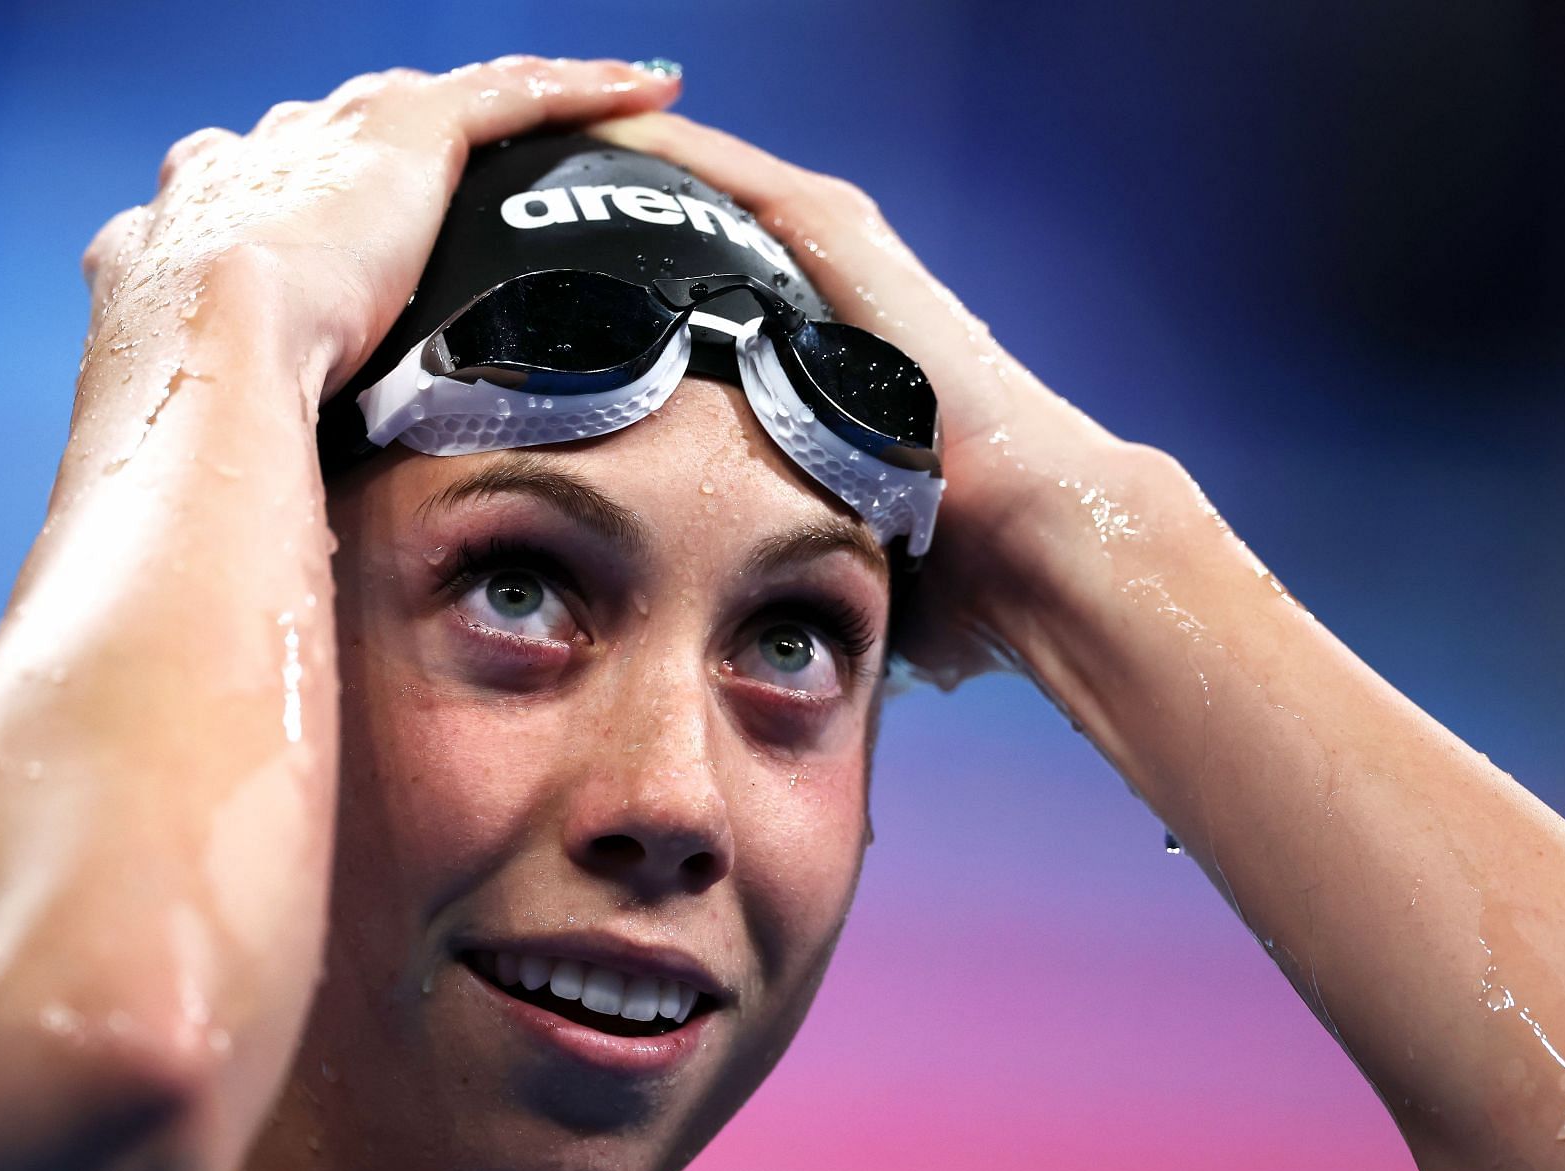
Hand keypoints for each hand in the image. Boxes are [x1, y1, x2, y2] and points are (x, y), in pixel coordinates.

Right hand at [80, 57, 681, 400]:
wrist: (201, 356)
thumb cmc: (186, 417)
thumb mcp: (199, 427)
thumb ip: (234, 433)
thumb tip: (264, 507)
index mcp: (179, 230)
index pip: (243, 206)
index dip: (288, 220)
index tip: (321, 255)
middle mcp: (247, 163)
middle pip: (331, 141)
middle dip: (384, 155)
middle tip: (446, 189)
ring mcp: (324, 141)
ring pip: (432, 102)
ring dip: (503, 107)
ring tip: (579, 118)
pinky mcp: (402, 132)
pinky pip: (507, 94)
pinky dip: (576, 91)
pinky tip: (640, 95)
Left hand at [589, 111, 1147, 688]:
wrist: (1032, 541)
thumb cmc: (954, 575)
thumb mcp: (843, 559)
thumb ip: (796, 571)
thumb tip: (752, 649)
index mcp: (826, 371)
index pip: (713, 318)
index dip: (640, 303)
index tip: (563, 309)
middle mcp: (833, 302)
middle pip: (705, 241)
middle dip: (622, 228)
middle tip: (532, 211)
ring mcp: (841, 263)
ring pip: (714, 190)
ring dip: (634, 173)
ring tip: (547, 147)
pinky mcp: (841, 236)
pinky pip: (731, 174)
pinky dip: (665, 151)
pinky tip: (596, 127)